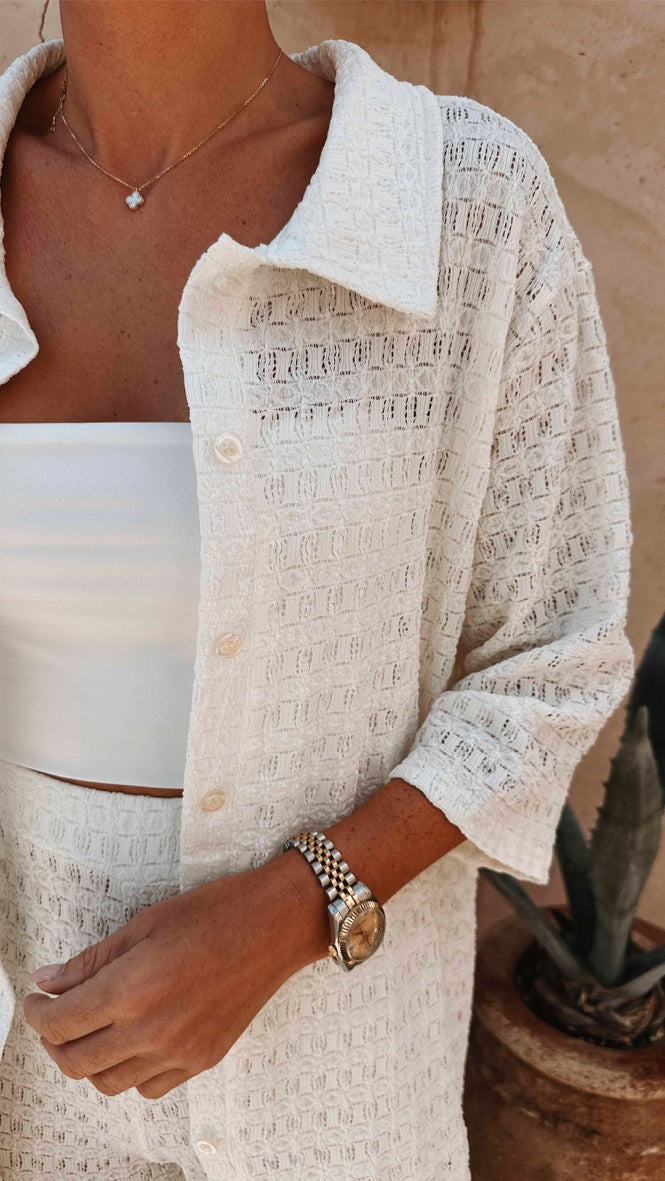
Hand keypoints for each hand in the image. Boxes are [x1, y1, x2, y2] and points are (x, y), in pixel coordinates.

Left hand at [23, 856, 320, 1099]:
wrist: (276, 926)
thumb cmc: (215, 912)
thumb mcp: (145, 924)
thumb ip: (92, 960)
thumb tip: (48, 981)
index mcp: (131, 989)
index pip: (60, 1023)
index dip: (37, 1015)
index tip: (36, 1001)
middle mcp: (151, 1030)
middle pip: (75, 1062)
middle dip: (53, 1041)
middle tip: (54, 1017)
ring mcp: (178, 1052)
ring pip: (108, 1083)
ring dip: (88, 1061)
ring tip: (91, 1031)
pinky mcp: (202, 1060)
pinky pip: (148, 1087)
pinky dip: (128, 1073)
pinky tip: (132, 1042)